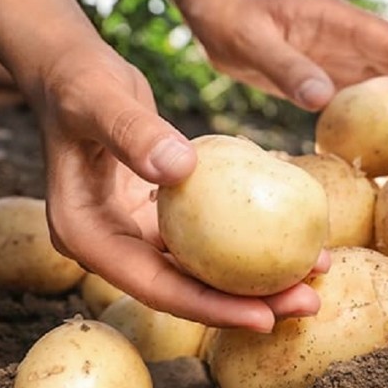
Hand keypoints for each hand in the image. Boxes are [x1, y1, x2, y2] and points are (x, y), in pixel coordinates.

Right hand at [30, 39, 328, 330]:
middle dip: (247, 302)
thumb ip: (132, 133)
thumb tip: (179, 168)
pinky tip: (290, 228)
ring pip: (202, 263)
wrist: (73, 70)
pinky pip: (209, 231)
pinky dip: (246, 233)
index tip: (264, 316)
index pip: (153, 286)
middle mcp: (113, 242)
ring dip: (255, 272)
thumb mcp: (99, 101)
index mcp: (86, 235)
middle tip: (309, 301)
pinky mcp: (161, 210)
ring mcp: (137, 229)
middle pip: (185, 286)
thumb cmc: (78, 82)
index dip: (210, 308)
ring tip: (315, 270)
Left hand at [184, 0, 387, 147]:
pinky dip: (379, 123)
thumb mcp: (254, 42)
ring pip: (387, 88)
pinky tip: (387, 149)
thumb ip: (287, 67)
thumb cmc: (230, 19)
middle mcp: (348, 38)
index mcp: (340, 20)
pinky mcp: (325, 77)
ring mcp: (339, 58)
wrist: (214, 15)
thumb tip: (323, 100)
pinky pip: (360, 102)